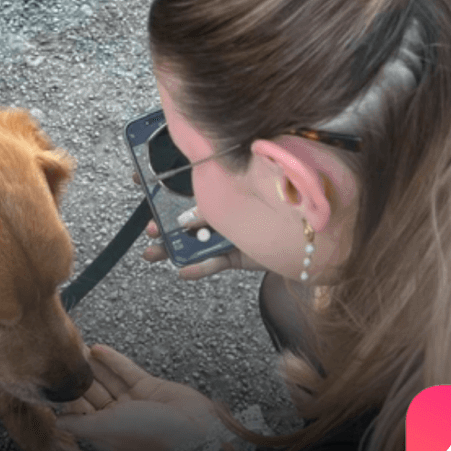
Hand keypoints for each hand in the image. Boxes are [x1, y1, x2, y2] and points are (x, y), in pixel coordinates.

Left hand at [56, 344, 220, 450]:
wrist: (194, 429)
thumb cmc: (152, 434)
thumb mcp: (108, 428)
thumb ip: (81, 424)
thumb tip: (58, 423)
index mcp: (105, 432)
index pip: (79, 412)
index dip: (67, 395)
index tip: (54, 378)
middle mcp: (117, 417)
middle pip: (92, 393)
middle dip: (79, 376)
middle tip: (64, 356)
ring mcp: (133, 402)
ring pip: (108, 379)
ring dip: (93, 364)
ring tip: (77, 346)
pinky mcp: (147, 387)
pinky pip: (126, 371)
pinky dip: (112, 360)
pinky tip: (99, 348)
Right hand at [133, 172, 269, 278]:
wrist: (310, 230)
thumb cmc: (281, 196)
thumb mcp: (242, 183)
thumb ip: (216, 189)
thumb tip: (190, 206)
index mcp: (220, 185)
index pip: (186, 181)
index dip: (161, 181)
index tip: (139, 179)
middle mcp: (221, 208)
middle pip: (183, 216)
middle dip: (161, 223)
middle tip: (148, 228)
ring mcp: (226, 233)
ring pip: (193, 242)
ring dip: (171, 248)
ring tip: (152, 253)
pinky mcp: (236, 254)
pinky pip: (214, 262)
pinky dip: (200, 267)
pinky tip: (184, 270)